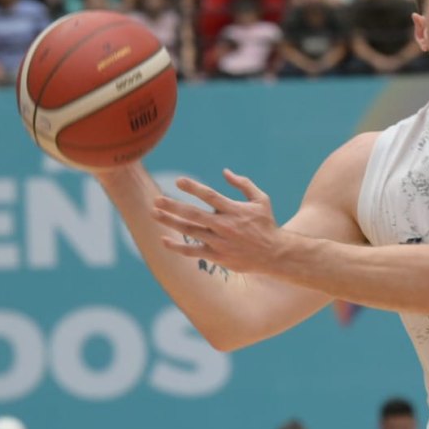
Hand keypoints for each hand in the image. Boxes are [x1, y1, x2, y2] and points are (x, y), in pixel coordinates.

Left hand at [152, 169, 283, 273]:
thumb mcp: (261, 200)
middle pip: (193, 214)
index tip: (178, 181)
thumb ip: (244, 184)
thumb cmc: (266, 224)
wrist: (274, 254)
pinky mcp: (217, 256)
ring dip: (170, 222)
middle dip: (173, 206)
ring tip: (154, 214)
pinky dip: (177, 246)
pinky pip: (192, 251)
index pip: (209, 196)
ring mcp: (219, 242)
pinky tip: (164, 240)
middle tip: (157, 200)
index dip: (193, 188)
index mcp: (234, 210)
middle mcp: (224, 225)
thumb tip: (225, 172)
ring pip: (189, 231)